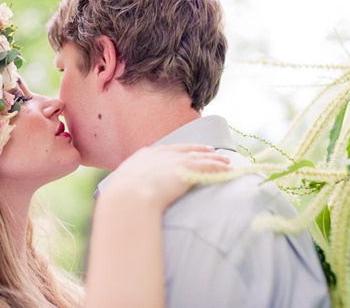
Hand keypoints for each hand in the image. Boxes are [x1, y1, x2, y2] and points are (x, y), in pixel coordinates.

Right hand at [102, 144, 230, 212]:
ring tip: (225, 161)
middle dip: (199, 150)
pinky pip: (208, 166)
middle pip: (185, 149)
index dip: (178, 151)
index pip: (165, 150)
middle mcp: (160, 154)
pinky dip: (220, 167)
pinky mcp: (188, 169)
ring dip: (214, 159)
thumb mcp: (121, 189)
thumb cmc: (121, 199)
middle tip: (210, 150)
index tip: (185, 152)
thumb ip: (127, 190)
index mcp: (143, 156)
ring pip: (200, 156)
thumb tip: (123, 201)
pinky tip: (229, 169)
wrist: (128, 197)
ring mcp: (174, 160)